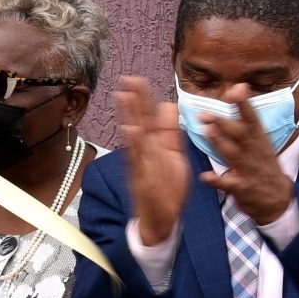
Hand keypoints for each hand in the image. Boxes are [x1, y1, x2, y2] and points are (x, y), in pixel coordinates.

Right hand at [112, 75, 190, 246]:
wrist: (162, 218)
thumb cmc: (167, 187)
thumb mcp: (174, 154)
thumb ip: (171, 132)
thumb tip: (169, 106)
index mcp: (155, 145)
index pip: (148, 117)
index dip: (143, 99)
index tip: (138, 80)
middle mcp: (145, 151)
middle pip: (139, 121)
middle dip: (134, 100)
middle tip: (128, 79)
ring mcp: (142, 163)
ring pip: (135, 136)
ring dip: (129, 117)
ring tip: (124, 96)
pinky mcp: (142, 177)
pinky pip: (138, 159)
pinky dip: (134, 145)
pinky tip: (130, 130)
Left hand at [199, 88, 294, 225]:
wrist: (278, 199)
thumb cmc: (262, 166)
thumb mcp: (259, 143)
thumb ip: (245, 123)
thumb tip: (237, 93)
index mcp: (259, 141)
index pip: (252, 119)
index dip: (245, 104)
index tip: (237, 88)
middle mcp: (255, 153)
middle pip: (241, 135)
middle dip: (224, 123)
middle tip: (205, 113)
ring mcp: (250, 171)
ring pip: (235, 155)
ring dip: (221, 143)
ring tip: (207, 132)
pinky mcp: (243, 188)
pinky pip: (229, 184)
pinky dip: (218, 181)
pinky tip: (205, 177)